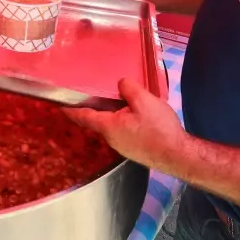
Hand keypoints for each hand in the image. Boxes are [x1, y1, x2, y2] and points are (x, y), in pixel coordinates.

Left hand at [64, 77, 186, 173]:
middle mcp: (111, 139)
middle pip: (99, 120)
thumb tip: (121, 84)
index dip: (71, 109)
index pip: (83, 116)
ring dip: (114, 114)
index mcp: (108, 126)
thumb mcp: (143, 101)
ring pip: (113, 125)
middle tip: (99, 93)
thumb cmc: (159, 129)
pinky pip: (124, 131)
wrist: (178, 155)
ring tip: (123, 101)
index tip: (61, 105)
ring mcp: (123, 147)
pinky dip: (124, 121)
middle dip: (97, 107)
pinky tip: (137, 115)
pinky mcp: (134, 149)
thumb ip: (128, 89)